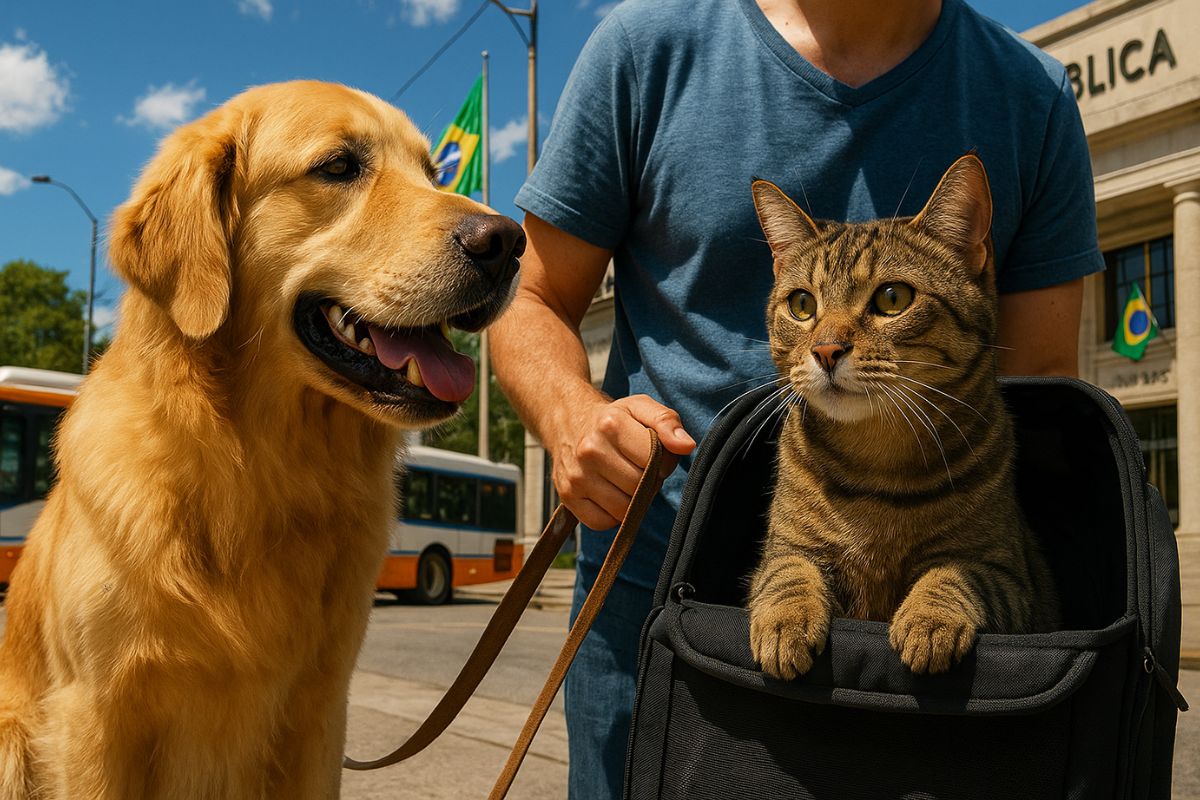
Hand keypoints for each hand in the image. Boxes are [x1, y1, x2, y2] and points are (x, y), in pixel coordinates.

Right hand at [551, 394, 695, 529]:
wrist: (568, 422)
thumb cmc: (612, 419)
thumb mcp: (641, 407)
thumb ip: (667, 422)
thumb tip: (686, 446)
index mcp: (610, 424)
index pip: (654, 460)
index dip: (663, 461)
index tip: (655, 455)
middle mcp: (589, 451)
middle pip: (639, 487)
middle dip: (647, 481)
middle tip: (639, 468)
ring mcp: (576, 476)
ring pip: (623, 510)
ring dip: (631, 500)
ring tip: (625, 480)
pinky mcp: (567, 496)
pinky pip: (602, 522)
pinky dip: (611, 514)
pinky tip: (609, 493)